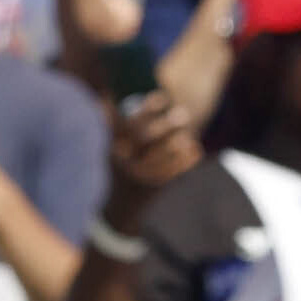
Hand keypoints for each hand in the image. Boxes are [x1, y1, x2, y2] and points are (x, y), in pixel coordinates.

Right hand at [103, 85, 202, 206]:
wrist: (121, 206)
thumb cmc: (118, 165)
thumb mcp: (110, 146)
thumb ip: (111, 122)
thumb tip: (103, 94)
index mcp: (113, 147)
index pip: (131, 123)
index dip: (148, 108)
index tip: (164, 96)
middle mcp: (123, 162)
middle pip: (146, 140)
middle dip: (166, 125)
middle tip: (184, 112)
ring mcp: (137, 176)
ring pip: (160, 157)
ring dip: (177, 144)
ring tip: (188, 134)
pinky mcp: (152, 189)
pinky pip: (171, 172)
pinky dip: (185, 161)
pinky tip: (196, 150)